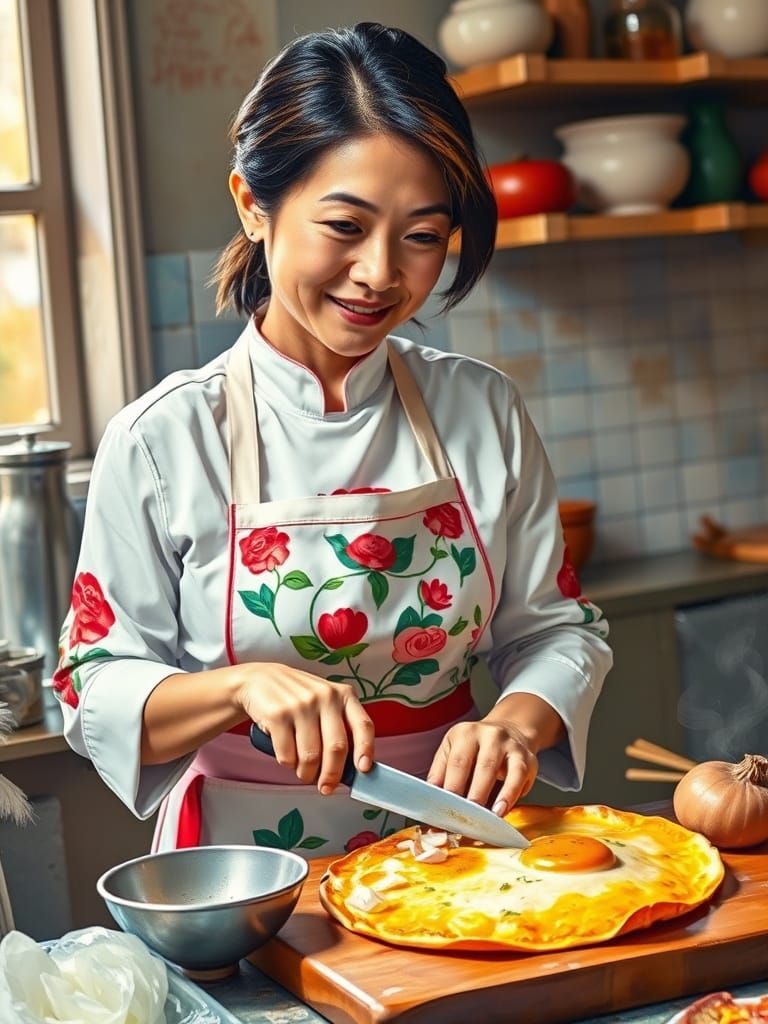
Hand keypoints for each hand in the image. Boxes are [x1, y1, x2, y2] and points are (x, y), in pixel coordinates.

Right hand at [235, 663, 373, 793]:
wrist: (259, 679)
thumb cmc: (298, 697)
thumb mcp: (325, 703)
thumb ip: (339, 728)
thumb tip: (350, 768)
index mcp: (344, 695)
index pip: (363, 725)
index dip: (366, 750)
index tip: (364, 769)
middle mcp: (325, 697)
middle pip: (336, 748)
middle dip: (331, 775)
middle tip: (325, 786)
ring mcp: (301, 705)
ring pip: (310, 756)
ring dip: (306, 773)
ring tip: (303, 770)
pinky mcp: (277, 714)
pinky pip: (287, 755)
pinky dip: (287, 763)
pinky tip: (286, 754)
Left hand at [426, 719, 538, 816]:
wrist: (512, 731)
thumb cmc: (479, 749)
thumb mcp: (455, 751)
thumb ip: (442, 773)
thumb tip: (430, 800)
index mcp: (463, 733)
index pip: (454, 762)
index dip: (448, 787)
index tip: (444, 810)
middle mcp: (485, 734)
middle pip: (471, 764)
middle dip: (465, 793)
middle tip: (460, 816)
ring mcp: (506, 743)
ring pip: (492, 768)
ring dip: (484, 794)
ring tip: (479, 816)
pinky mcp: (525, 757)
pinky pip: (517, 776)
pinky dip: (508, 795)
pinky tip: (501, 810)